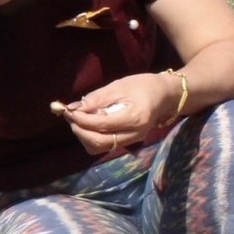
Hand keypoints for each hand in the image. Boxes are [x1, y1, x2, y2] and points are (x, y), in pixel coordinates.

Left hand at [55, 72, 177, 154]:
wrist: (165, 96)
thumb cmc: (143, 86)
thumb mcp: (120, 86)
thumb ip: (97, 98)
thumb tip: (74, 107)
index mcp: (135, 118)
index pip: (101, 125)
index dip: (81, 119)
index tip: (68, 110)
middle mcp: (134, 134)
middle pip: (99, 142)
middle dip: (80, 130)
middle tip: (71, 116)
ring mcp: (131, 141)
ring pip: (99, 147)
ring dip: (84, 136)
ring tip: (79, 120)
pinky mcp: (127, 142)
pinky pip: (104, 146)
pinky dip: (91, 138)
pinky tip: (89, 125)